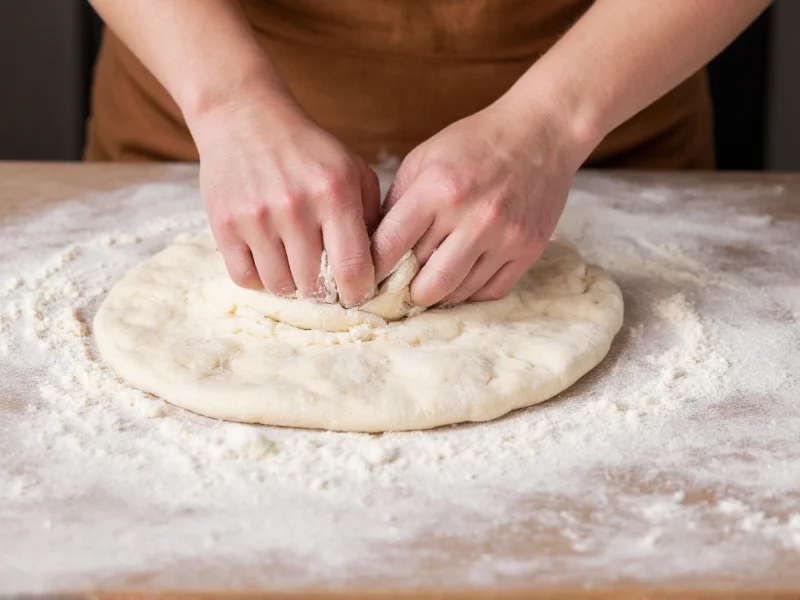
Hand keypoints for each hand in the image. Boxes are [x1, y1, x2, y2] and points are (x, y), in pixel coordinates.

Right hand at [189, 87, 379, 305]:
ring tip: (296, 267)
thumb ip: (371, 215)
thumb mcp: (352, 169)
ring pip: (280, 287)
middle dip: (324, 293)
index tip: (357, 294)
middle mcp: (295, 207)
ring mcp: (256, 218)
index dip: (359, 292)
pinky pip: (246, 278)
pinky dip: (259, 278)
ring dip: (291, 286)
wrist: (244, 115)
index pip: (353, 269)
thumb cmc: (306, 147)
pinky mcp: (224, 225)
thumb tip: (379, 266)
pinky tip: (269, 260)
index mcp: (334, 193)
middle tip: (325, 284)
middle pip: (315, 286)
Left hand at [371, 98, 584, 307]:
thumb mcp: (424, 158)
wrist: (541, 132)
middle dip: (405, 292)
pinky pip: (490, 292)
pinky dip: (470, 293)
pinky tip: (459, 280)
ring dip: (437, 295)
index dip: (373, 269)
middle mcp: (474, 216)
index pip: (391, 247)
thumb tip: (373, 247)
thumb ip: (397, 202)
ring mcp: (504, 236)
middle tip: (397, 291)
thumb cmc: (475, 143)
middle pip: (426, 282)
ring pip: (458, 293)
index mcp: (439, 189)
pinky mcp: (528, 249)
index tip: (365, 279)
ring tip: (426, 286)